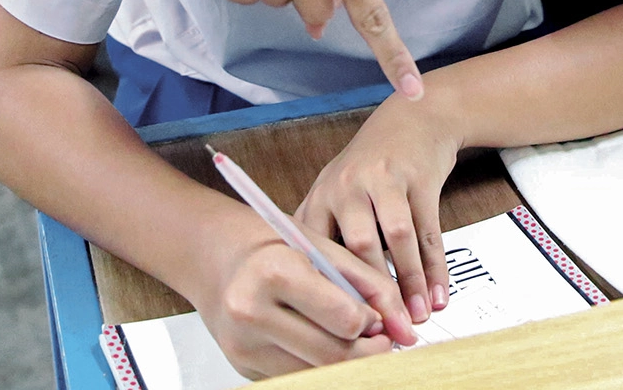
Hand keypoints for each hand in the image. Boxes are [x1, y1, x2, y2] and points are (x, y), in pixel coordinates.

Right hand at [191, 209, 408, 377]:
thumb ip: (370, 284)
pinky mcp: (243, 367)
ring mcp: (243, 345)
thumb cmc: (273, 245)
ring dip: (345, 361)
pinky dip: (317, 365)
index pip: (345, 319)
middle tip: (380, 338)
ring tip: (349, 337)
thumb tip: (406, 328)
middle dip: (368, 351)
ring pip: (318, 373)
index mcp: (275, 272)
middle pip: (334, 356)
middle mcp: (252, 311)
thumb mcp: (325, 249)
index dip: (374, 323)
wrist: (217, 257)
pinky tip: (318, 341)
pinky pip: (297, 377)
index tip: (381, 319)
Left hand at [298, 95, 460, 323]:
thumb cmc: (371, 162)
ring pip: (397, 240)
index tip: (343, 327)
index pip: (319, 251)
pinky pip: (429, 231)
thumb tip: (321, 296)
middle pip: (359, 247)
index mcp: (323, 195)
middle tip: (386, 330)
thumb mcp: (336, 189)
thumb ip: (326, 235)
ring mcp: (386, 179)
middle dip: (374, 294)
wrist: (414, 116)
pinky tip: (439, 295)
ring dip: (410, 284)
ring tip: (417, 317)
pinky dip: (435, 267)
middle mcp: (350, 185)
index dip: (331, 291)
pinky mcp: (420, 178)